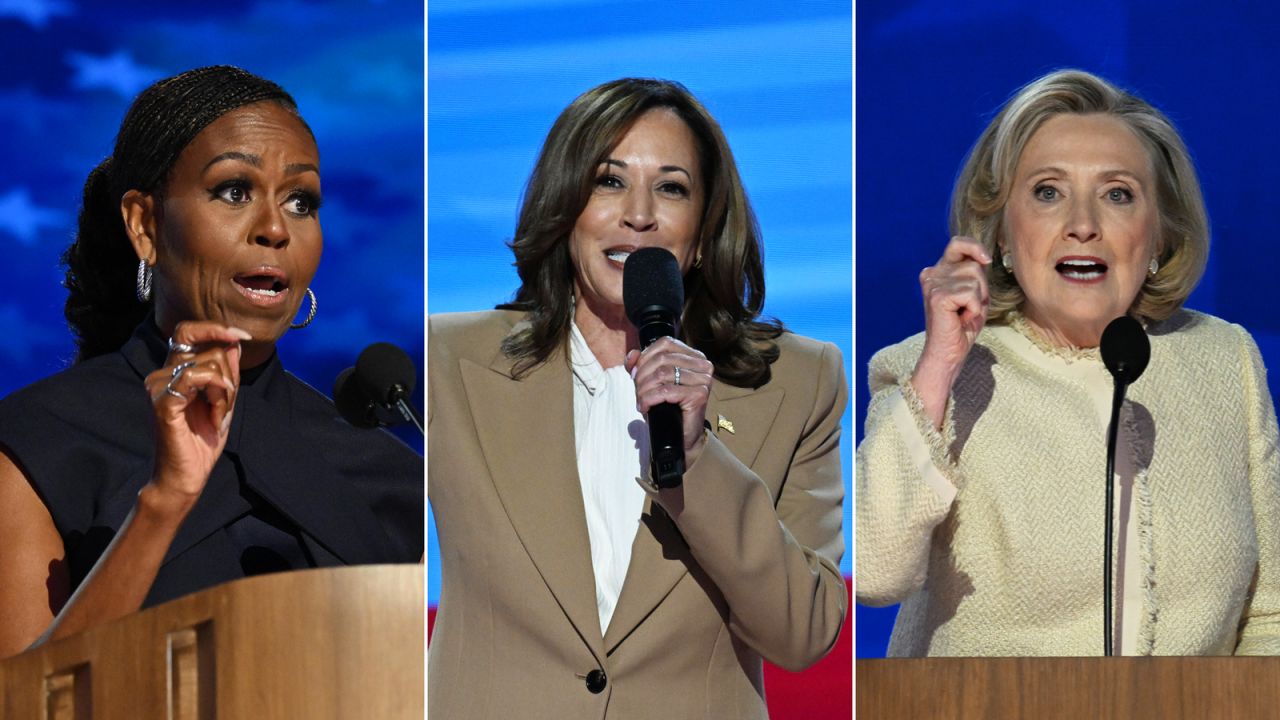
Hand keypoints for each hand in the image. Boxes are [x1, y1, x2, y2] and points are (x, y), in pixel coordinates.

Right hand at [142, 321, 249, 505]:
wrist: (187, 475)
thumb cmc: (202, 439)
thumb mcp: (224, 400)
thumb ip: (227, 371)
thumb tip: (233, 341)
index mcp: (174, 370)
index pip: (188, 331)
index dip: (216, 328)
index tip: (242, 335)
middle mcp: (162, 373)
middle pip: (210, 349)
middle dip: (229, 375)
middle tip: (226, 403)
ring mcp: (158, 386)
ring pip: (210, 364)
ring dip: (226, 392)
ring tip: (217, 416)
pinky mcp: (163, 401)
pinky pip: (198, 377)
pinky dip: (217, 396)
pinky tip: (216, 416)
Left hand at [626, 337, 714, 467]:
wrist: (681, 437)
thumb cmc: (667, 408)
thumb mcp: (650, 382)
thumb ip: (640, 365)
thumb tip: (632, 354)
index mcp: (693, 355)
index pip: (665, 343)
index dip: (645, 357)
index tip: (634, 375)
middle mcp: (702, 364)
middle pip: (662, 359)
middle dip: (642, 376)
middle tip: (638, 392)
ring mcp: (703, 379)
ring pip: (663, 374)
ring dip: (644, 389)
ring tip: (641, 401)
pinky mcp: (700, 395)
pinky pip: (667, 391)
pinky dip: (650, 399)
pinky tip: (645, 407)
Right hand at [911, 236, 990, 427]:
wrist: (948, 353)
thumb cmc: (962, 325)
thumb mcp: (974, 293)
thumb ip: (975, 272)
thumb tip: (983, 257)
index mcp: (938, 270)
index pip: (957, 243)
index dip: (974, 247)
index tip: (986, 260)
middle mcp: (931, 274)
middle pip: (972, 264)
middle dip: (982, 287)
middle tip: (969, 307)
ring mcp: (933, 284)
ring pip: (974, 279)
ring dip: (978, 300)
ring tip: (964, 314)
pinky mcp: (937, 297)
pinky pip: (971, 294)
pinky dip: (974, 309)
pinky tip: (962, 319)